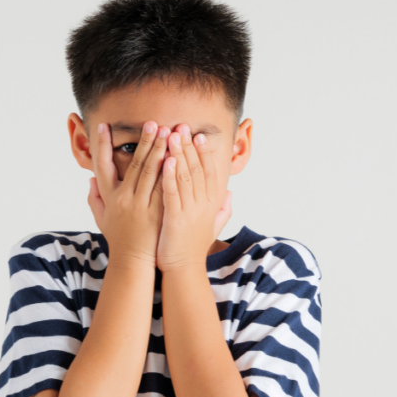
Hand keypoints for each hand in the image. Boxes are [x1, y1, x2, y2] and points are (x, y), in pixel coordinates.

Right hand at [87, 120, 169, 266]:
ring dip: (159, 150)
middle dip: (143, 141)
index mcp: (109, 197)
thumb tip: (90, 180)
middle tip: (152, 122)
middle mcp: (124, 198)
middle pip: (134, 164)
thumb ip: (94, 198)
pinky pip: (164, 187)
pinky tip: (175, 157)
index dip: (101, 144)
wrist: (133, 262)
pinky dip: (169, 171)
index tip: (103, 125)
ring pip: (151, 172)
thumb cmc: (119, 239)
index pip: (102, 165)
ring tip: (167, 132)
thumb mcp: (101, 219)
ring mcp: (141, 205)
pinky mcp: (157, 213)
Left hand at [157, 124, 231, 271]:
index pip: (209, 172)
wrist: (184, 269)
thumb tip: (230, 194)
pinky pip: (172, 192)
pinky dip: (170, 175)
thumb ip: (223, 209)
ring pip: (185, 176)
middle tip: (182, 126)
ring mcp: (190, 211)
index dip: (204, 153)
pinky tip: (166, 159)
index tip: (198, 135)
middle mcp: (203, 205)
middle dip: (189, 146)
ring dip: (179, 154)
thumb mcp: (212, 226)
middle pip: (197, 169)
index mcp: (211, 204)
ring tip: (172, 134)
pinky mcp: (175, 219)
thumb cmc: (193, 248)